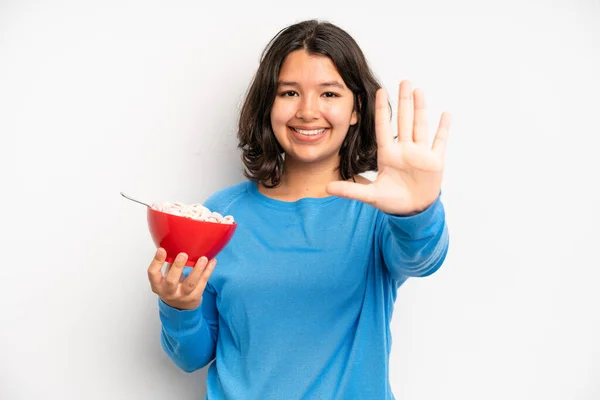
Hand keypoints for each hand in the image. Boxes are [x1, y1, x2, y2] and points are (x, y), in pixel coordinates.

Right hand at [147, 248, 216, 309]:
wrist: (180, 308)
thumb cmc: (172, 286)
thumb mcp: (166, 276)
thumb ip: (170, 263)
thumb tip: (175, 243)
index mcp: (158, 285)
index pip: (153, 274)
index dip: (156, 262)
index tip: (162, 249)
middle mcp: (169, 292)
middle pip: (171, 281)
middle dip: (177, 267)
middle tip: (183, 254)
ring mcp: (182, 296)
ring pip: (190, 284)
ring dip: (197, 270)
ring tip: (203, 258)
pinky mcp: (195, 297)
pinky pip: (203, 283)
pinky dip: (208, 271)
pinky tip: (212, 261)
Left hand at [326, 80, 450, 214]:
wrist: (412, 212)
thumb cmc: (392, 202)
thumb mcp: (370, 195)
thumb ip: (350, 190)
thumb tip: (326, 187)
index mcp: (388, 154)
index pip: (383, 127)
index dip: (382, 110)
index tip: (380, 91)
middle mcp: (404, 150)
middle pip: (404, 120)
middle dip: (404, 101)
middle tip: (404, 81)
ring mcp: (420, 154)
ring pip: (420, 126)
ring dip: (420, 108)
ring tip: (419, 90)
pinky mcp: (434, 162)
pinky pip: (439, 141)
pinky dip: (443, 128)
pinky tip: (445, 113)